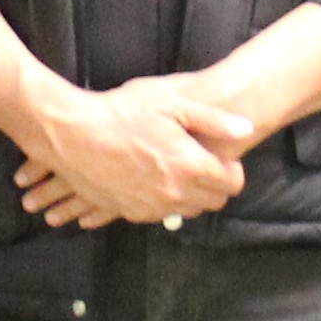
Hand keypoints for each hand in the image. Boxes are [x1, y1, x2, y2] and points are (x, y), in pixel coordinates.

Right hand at [14, 77, 253, 230]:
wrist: (73, 135)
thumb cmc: (123, 113)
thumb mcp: (172, 105)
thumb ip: (213, 120)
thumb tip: (247, 128)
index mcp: (191, 167)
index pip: (231, 184)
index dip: (233, 171)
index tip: (223, 158)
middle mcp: (174, 193)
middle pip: (212, 202)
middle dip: (215, 186)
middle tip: (204, 164)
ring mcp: (150, 206)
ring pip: (187, 212)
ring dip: (190, 196)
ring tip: (178, 171)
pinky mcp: (128, 212)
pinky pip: (158, 215)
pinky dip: (164, 202)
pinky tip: (154, 182)